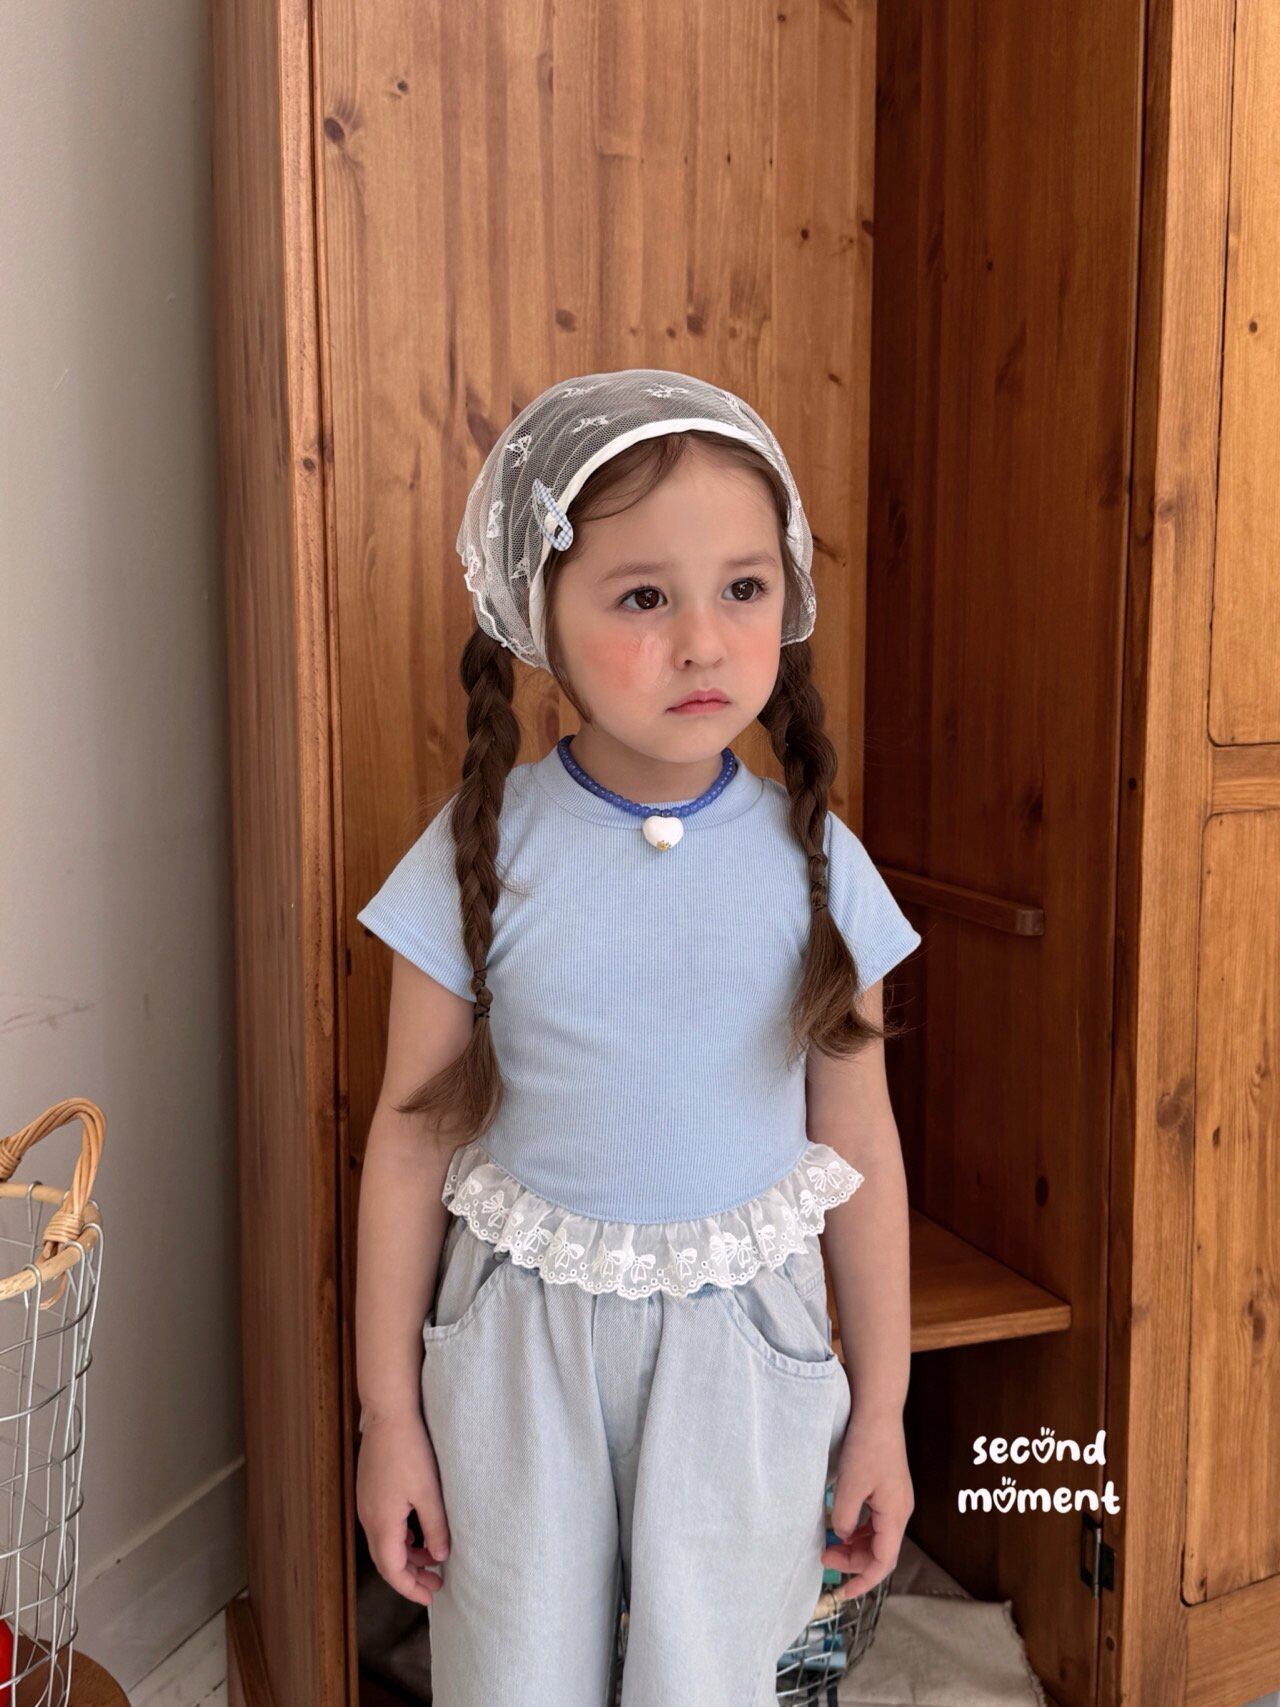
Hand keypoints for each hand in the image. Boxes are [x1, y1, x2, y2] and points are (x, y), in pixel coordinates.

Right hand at [356, 1411, 450, 1606]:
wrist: (389, 1413)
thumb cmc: (410, 1450)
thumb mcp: (429, 1493)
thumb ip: (435, 1528)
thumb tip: (440, 1557)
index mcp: (382, 1523)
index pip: (393, 1570)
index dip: (411, 1588)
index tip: (431, 1597)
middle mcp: (368, 1517)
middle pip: (386, 1560)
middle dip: (410, 1576)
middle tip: (436, 1583)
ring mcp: (367, 1503)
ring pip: (385, 1542)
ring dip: (406, 1555)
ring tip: (432, 1557)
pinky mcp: (370, 1490)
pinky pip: (383, 1525)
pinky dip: (400, 1536)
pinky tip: (417, 1530)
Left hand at [822, 1403, 913, 1600]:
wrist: (878, 1410)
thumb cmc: (866, 1445)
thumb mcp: (849, 1486)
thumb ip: (845, 1518)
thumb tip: (841, 1536)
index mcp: (896, 1515)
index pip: (883, 1561)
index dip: (863, 1581)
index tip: (843, 1592)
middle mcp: (900, 1511)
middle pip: (879, 1551)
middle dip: (853, 1561)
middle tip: (824, 1557)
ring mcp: (895, 1499)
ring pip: (876, 1536)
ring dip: (854, 1545)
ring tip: (829, 1544)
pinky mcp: (887, 1488)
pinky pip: (875, 1520)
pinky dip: (858, 1529)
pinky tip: (841, 1525)